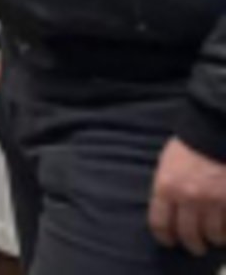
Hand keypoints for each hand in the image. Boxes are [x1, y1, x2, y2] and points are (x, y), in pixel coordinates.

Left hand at [151, 138, 225, 255]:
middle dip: (191, 244)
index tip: (169, 242)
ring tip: (213, 239)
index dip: (164, 237)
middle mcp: (188, 198)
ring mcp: (212, 201)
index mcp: (166, 187)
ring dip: (212, 240)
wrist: (214, 132)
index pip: (160, 223)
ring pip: (212, 235)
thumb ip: (167, 188)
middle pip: (187, 234)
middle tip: (194, 247)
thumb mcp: (167, 165)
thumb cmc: (188, 146)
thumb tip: (168, 210)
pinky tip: (225, 230)